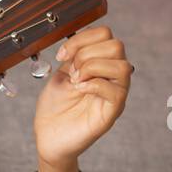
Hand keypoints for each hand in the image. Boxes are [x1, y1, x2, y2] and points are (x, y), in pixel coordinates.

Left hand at [32, 25, 132, 167]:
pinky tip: (80, 90)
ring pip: (122, 66)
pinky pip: (116, 91)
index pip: (105, 34)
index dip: (82, 39)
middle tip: (72, 72)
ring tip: (77, 81)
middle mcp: (111, 77)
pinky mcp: (112, 112)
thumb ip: (74, 56)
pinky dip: (94, 85)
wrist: (48, 137)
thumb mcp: (61, 74)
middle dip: (87, 54)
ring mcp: (114, 94)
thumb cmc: (55, 108)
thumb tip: (83, 43)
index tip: (62, 55)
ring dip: (93, 68)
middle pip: (117, 46)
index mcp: (100, 64)